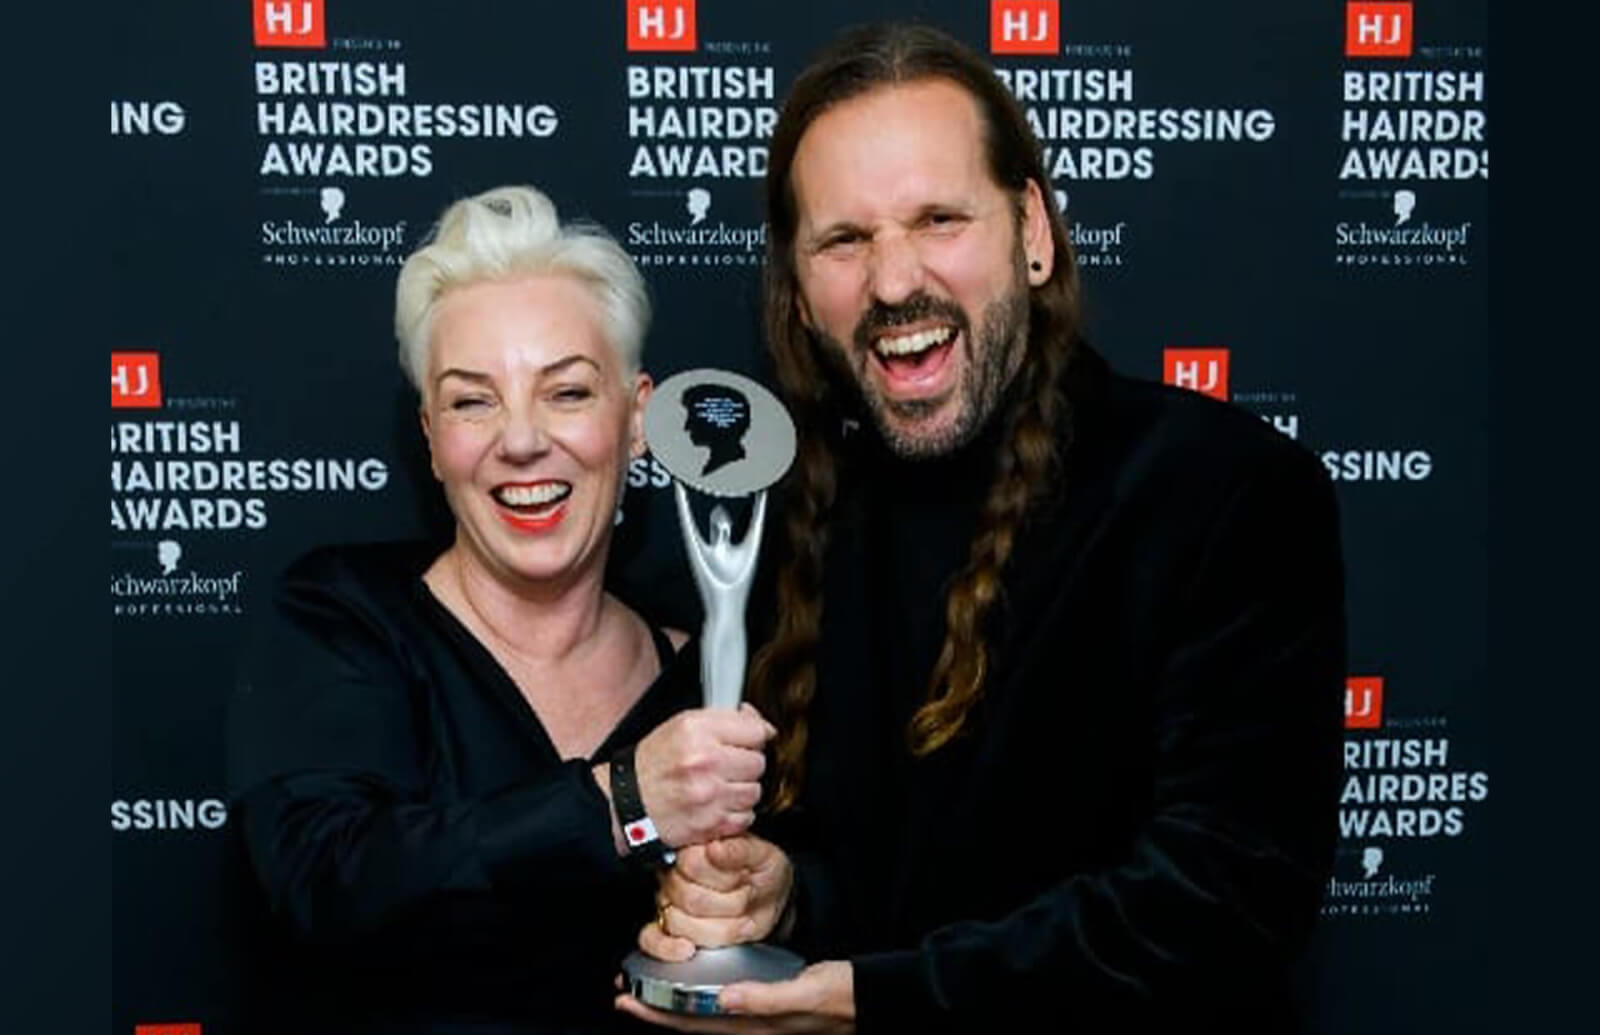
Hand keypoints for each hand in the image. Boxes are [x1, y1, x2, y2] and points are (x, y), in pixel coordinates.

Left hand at [615, 960, 853, 1033]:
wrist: (872, 998)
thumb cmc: (842, 996)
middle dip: (656, 1010)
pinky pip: (722, 1007)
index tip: (628, 1001)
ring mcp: (758, 1020)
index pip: (696, 1023)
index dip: (659, 1014)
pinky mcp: (765, 1007)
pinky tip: (692, 986)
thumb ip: (766, 998)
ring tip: (647, 990)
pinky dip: (699, 999)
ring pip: (704, 1017)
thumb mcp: (806, 992)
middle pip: (692, 1024)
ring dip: (673, 1005)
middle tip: (623, 993)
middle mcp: (752, 1027)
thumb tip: (723, 1000)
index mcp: (756, 1026)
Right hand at [631, 704, 775, 847]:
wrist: (625, 801)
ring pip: (755, 791)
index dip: (753, 736)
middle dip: (746, 764)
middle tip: (726, 766)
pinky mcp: (711, 824)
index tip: (746, 742)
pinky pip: (746, 816)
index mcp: (697, 731)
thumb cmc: (655, 763)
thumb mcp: (683, 725)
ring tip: (719, 786)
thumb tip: (764, 726)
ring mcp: (709, 795)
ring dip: (742, 790)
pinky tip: (716, 805)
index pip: (756, 730)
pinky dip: (735, 813)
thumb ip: (726, 719)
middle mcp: (704, 762)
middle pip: (758, 762)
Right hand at [640, 835, 794, 961]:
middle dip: (728, 904)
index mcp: (695, 849)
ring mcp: (667, 901)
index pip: (693, 863)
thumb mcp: (763, 856)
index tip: (746, 878)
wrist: (767, 897)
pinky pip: (651, 939)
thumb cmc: (762, 875)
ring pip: (677, 921)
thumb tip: (714, 849)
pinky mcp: (664, 928)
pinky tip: (687, 948)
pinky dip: (667, 948)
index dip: (724, 877)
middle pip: (691, 898)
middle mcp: (675, 874)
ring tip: (734, 918)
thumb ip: (739, 850)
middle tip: (745, 898)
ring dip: (714, 928)